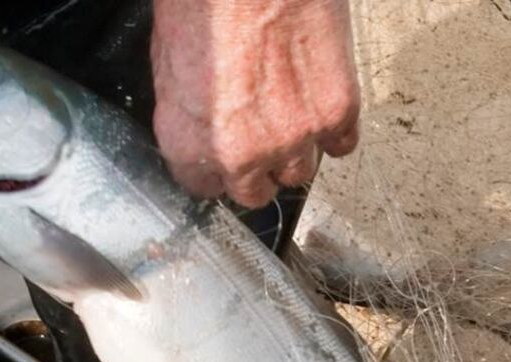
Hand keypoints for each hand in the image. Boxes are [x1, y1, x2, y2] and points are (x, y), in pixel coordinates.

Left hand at [151, 0, 359, 207]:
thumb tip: (201, 126)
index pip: (203, 189)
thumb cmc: (206, 2)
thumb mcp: (168, 62)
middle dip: (256, 169)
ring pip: (299, 174)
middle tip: (260, 134)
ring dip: (295, 151)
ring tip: (291, 112)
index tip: (222, 158)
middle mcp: (240, 154)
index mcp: (189, 143)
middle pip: (254, 193)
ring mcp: (292, 138)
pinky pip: (341, 146)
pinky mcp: (335, 113)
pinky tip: (320, 105)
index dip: (215, 170)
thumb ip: (186, 111)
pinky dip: (334, 132)